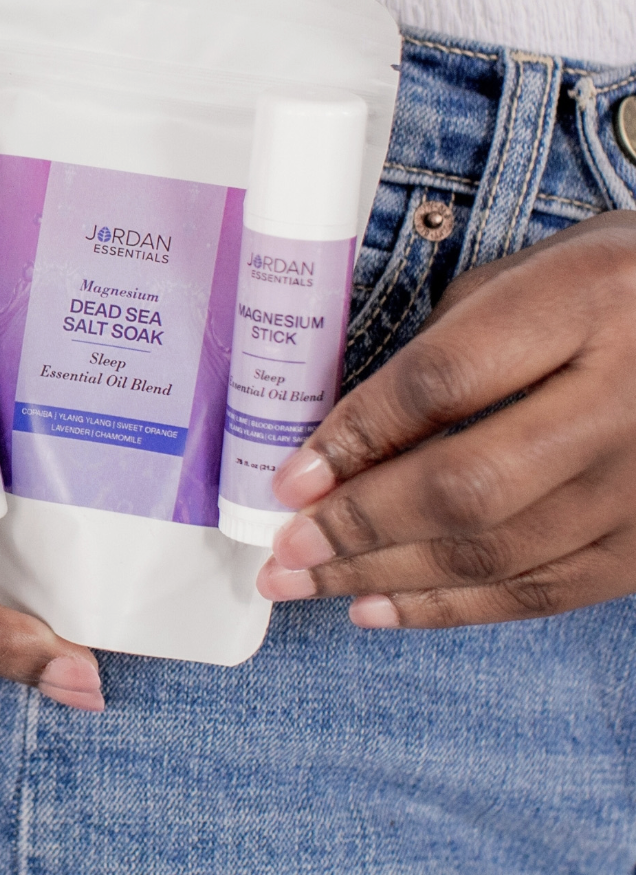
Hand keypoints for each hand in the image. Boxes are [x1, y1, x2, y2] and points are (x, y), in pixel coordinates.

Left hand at [257, 210, 634, 628]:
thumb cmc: (603, 289)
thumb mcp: (524, 277)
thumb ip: (442, 347)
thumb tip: (343, 439)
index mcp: (586, 300)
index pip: (444, 381)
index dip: (356, 435)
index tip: (289, 477)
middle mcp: (627, 400)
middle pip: (467, 485)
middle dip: (357, 525)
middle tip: (283, 548)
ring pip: (494, 553)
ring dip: (382, 576)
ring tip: (303, 581)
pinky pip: (538, 593)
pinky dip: (447, 608)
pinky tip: (376, 606)